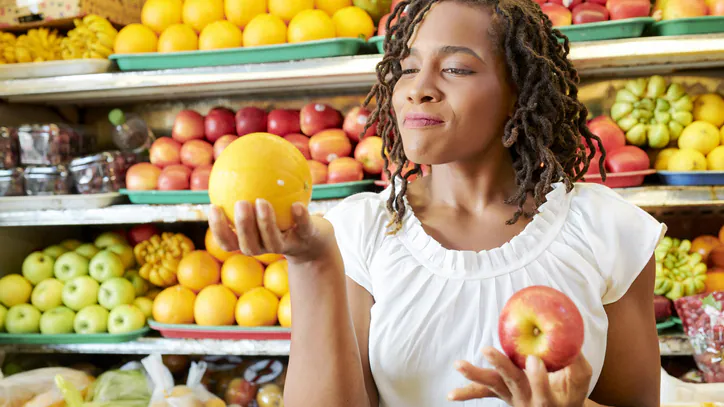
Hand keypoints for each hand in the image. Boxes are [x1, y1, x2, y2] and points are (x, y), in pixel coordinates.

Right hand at [208, 200, 336, 263]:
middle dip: (242, 225)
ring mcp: (286, 246)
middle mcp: (265, 248)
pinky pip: (302, 229)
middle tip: (240, 203)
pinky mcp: (305, 240)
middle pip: (248, 245)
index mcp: (250, 240)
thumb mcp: (265, 204)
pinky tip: (296, 204)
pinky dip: (299, 218)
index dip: (218, 229)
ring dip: (265, 222)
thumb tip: (234, 158)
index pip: (228, 242)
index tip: (214, 207)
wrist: (313, 237)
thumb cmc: (280, 216)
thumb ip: (249, 189)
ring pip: (272, 242)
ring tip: (262, 201)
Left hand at [448, 347, 591, 406]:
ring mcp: (512, 398)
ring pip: (493, 387)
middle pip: (513, 383)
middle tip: (488, 350)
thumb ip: (577, 362)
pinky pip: (483, 393)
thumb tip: (571, 337)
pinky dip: (467, 393)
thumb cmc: (571, 392)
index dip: (538, 378)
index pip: (543, 391)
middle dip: (501, 366)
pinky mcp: (502, 394)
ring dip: (475, 376)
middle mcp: (527, 401)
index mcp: (549, 400)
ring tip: (459, 364)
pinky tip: (450, 396)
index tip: (535, 359)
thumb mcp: (580, 380)